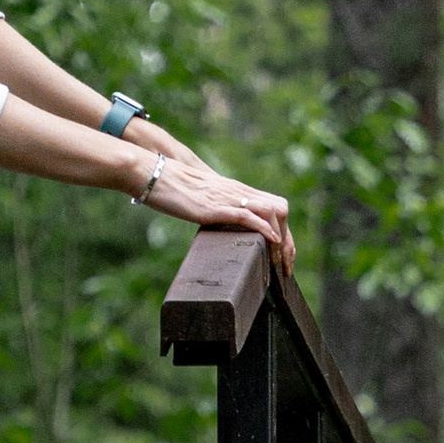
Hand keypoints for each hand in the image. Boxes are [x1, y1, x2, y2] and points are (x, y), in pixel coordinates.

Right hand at [135, 150, 294, 278]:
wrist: (155, 175)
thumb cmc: (172, 188)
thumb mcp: (203, 199)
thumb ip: (216, 208)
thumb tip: (219, 224)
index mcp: (236, 190)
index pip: (274, 207)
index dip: (284, 233)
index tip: (283, 257)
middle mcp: (237, 191)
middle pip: (280, 210)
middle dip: (288, 242)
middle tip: (286, 267)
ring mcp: (228, 198)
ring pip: (271, 212)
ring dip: (281, 239)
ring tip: (279, 262)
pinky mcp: (216, 207)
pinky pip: (248, 216)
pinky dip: (265, 229)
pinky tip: (271, 243)